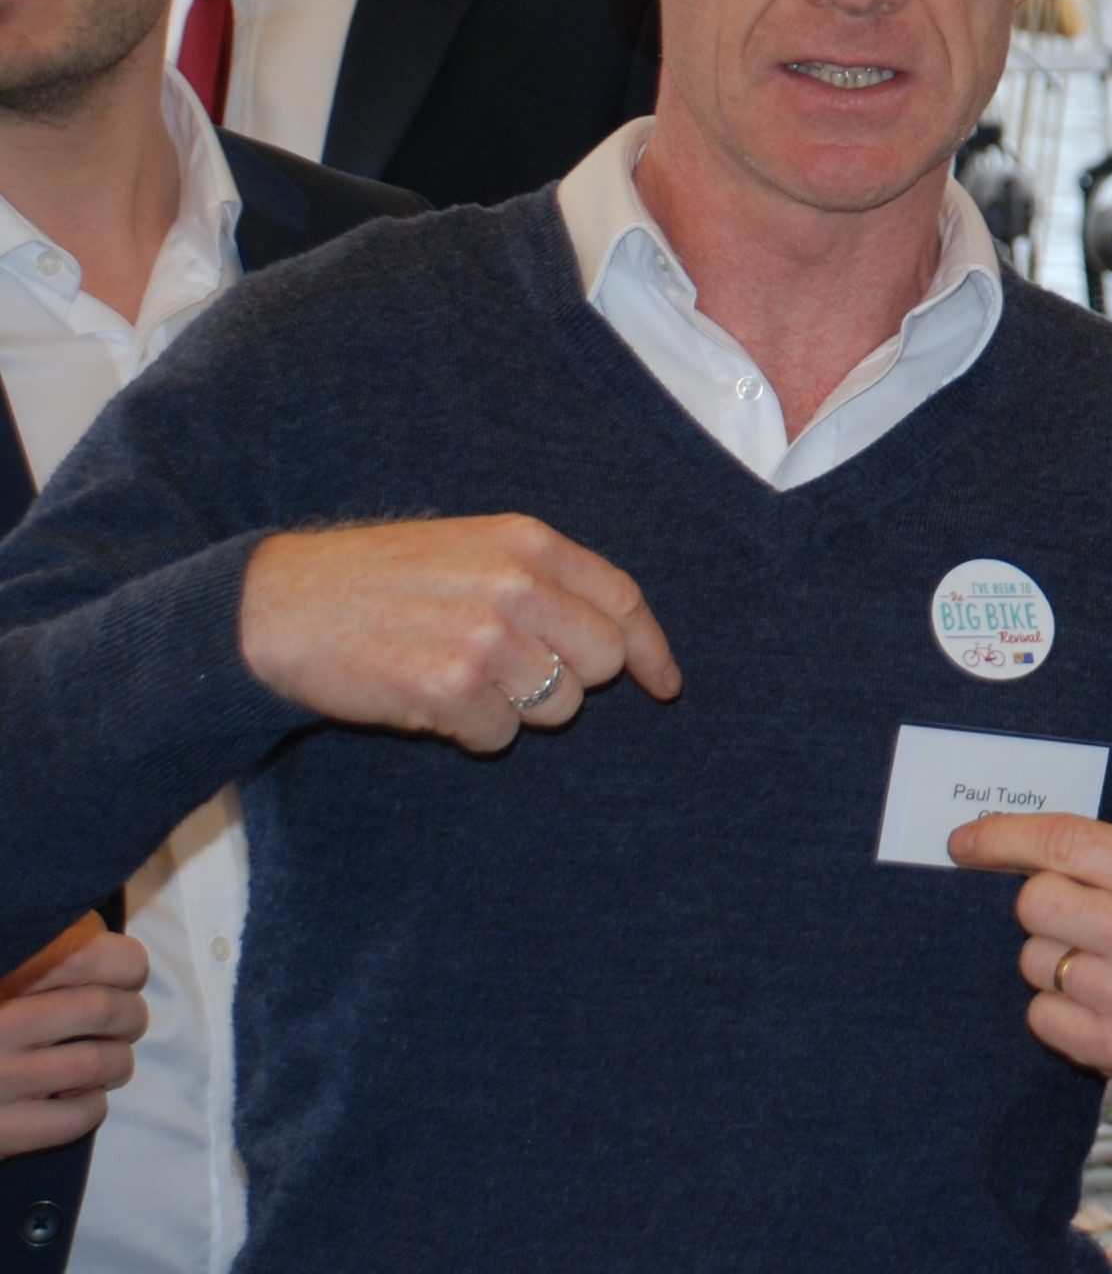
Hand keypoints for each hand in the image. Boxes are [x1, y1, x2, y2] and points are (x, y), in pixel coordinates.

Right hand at [0, 915, 149, 1158]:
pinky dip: (93, 1105)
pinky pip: (74, 1116)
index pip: (88, 956)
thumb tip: (93, 933)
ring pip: (95, 1063)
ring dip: (118, 1062)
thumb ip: (35, 954)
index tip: (129, 976)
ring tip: (109, 1062)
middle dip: (130, 1016)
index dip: (128, 965)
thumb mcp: (3, 977)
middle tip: (126, 1022)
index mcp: (1, 976)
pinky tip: (80, 1098)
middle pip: (101, 1009)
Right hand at [240, 516, 681, 755]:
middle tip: (508, 671)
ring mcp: (485, 637)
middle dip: (568, 679)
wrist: (281, 606)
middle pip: (600, 662)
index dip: (649, 649)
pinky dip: (470, 731)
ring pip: (557, 707)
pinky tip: (429, 700)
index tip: (663, 685)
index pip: (623, 600)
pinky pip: (499, 736)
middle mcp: (517, 584)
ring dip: (513, 707)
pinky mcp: (449, 689)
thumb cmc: (382, 581)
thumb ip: (545, 581)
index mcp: (529, 542)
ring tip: (458, 677)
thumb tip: (623, 641)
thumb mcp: (472, 549)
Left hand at [947, 814, 1111, 1122]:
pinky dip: (1057, 1007)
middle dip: (1042, 903)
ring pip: (1033, 960)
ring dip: (1053, 957)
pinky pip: (1041, 1016)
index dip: (1004, 837)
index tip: (964, 842)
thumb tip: (1020, 849)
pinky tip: (1099, 1002)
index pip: (1067, 842)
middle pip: (1036, 902)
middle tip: (1077, 914)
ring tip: (1104, 964)